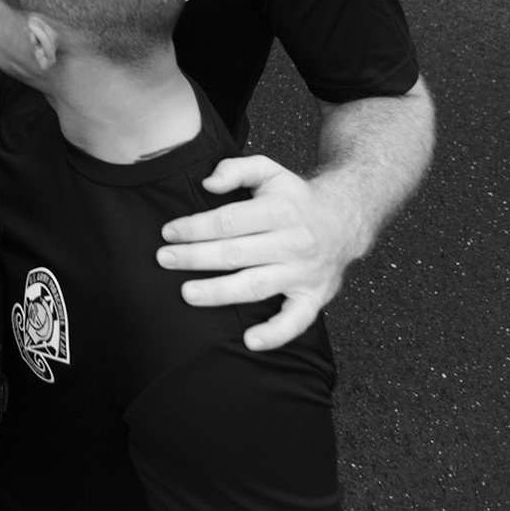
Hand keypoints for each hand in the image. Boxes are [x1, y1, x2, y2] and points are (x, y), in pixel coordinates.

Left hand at [156, 155, 356, 350]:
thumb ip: (236, 169)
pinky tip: (249, 341)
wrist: (345, 220)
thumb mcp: (269, 170)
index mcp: (280, 210)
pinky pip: (296, 321)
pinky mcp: (314, 297)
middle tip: (164, 259)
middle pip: (236, 253)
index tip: (168, 232)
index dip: (194, 227)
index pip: (228, 221)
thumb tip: (208, 183)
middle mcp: (293, 242)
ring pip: (255, 286)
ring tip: (187, 293)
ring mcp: (304, 272)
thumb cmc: (295, 198)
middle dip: (195, 257)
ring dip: (219, 292)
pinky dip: (275, 334)